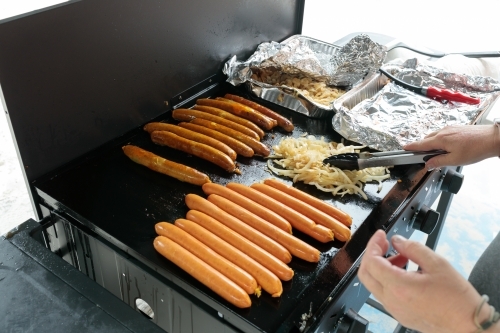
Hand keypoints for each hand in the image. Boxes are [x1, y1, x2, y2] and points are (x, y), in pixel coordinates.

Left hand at [358, 230, 493, 332]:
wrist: (468, 326)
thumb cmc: (457, 300)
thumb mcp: (437, 264)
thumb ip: (413, 248)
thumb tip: (397, 241)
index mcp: (398, 287)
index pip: (371, 262)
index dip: (373, 244)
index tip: (380, 235)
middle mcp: (392, 300)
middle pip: (366, 274)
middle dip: (372, 255)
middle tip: (384, 244)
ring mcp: (394, 309)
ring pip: (375, 284)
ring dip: (382, 267)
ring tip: (402, 257)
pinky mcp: (400, 314)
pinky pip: (384, 293)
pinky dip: (388, 279)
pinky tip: (406, 272)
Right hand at [403, 124, 499, 168]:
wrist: (492, 139)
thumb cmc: (475, 149)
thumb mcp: (455, 160)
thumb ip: (439, 161)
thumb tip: (428, 164)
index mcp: (441, 139)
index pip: (421, 144)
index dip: (412, 147)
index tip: (404, 148)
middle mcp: (443, 131)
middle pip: (427, 139)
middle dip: (422, 147)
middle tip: (421, 156)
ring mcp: (450, 128)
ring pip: (435, 136)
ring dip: (431, 143)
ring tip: (435, 153)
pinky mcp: (456, 128)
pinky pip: (442, 134)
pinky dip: (439, 140)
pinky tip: (446, 147)